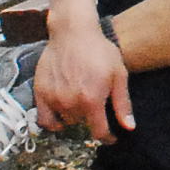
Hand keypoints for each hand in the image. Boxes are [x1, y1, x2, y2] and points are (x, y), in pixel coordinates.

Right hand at [35, 24, 133, 143]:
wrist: (73, 31)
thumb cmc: (99, 50)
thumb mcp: (119, 74)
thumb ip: (122, 104)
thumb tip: (129, 127)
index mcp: (92, 100)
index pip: (99, 132)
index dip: (107, 138)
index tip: (111, 137)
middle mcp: (70, 103)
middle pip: (82, 124)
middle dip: (90, 118)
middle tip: (94, 102)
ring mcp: (53, 98)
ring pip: (65, 121)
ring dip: (73, 116)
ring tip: (79, 99)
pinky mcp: (40, 92)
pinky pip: (44, 119)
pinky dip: (52, 120)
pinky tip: (60, 112)